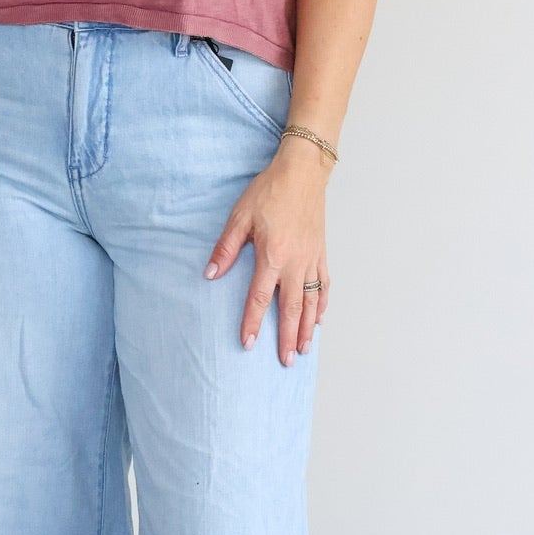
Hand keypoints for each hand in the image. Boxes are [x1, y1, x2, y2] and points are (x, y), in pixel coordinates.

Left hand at [203, 139, 329, 362]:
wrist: (302, 173)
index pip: (260, 298)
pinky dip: (322, 304)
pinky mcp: (321, 253)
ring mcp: (311, 259)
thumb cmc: (269, 192)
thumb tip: (210, 274)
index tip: (248, 344)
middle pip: (292, 309)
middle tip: (287, 361)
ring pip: (311, 302)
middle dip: (288, 338)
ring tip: (304, 350)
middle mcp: (295, 263)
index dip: (253, 323)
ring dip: (307, 328)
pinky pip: (323, 285)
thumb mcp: (240, 217)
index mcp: (272, 256)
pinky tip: (319, 319)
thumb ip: (225, 249)